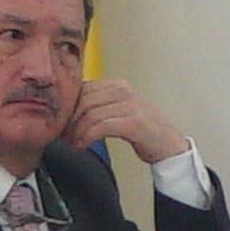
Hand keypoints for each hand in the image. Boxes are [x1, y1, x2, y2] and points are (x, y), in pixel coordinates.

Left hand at [65, 78, 190, 163]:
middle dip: (68, 120)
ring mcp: (130, 105)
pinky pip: (100, 126)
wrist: (169, 145)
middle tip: (63, 135)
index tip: (60, 123)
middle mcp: (123, 90)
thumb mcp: (118, 111)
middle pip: (82, 100)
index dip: (66, 107)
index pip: (81, 89)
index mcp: (117, 85)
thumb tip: (66, 111)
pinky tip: (83, 145)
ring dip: (76, 131)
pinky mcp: (133, 122)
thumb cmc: (142, 130)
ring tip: (73, 142)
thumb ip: (98, 105)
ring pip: (89, 114)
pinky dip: (87, 137)